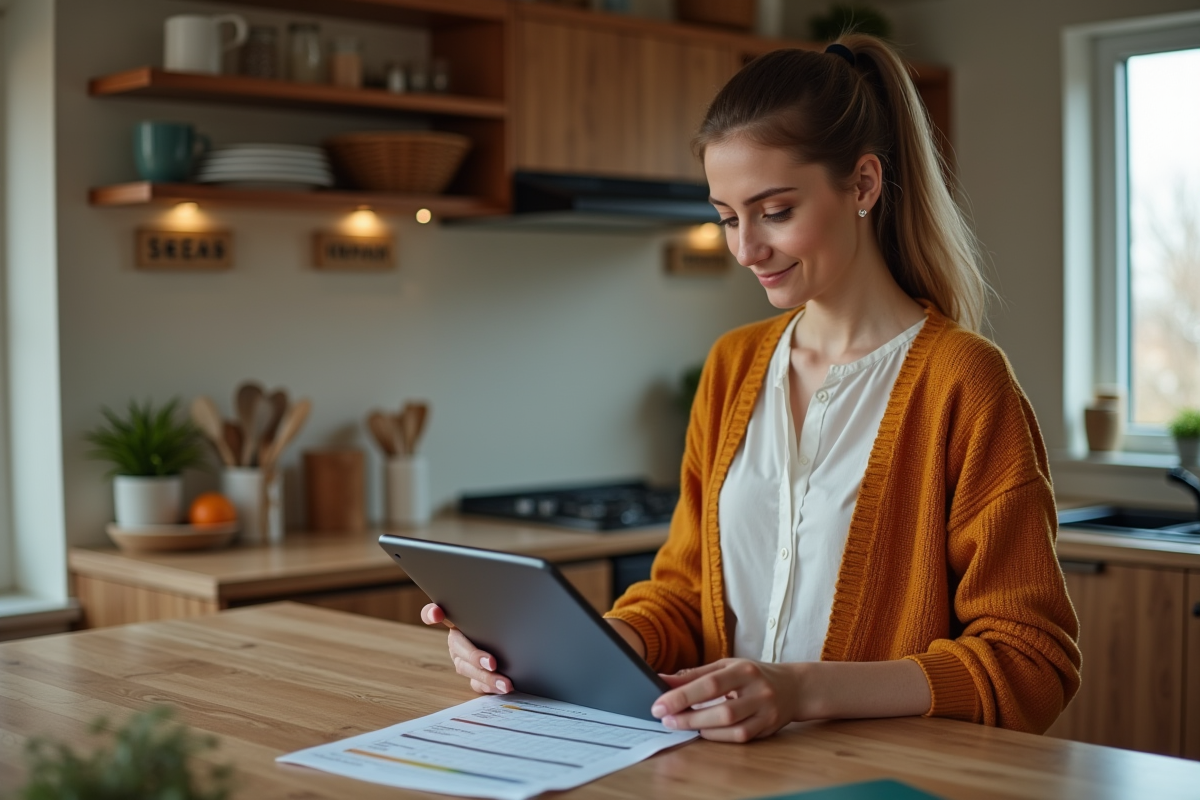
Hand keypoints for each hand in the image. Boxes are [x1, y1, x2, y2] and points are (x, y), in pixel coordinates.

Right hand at [420, 603, 511, 695]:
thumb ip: (487, 603)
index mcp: (455, 619)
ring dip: (486, 677)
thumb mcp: (493, 611)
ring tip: (505, 683)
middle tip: (492, 662)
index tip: (437, 614)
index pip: (433, 612)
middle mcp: (455, 640)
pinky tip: (501, 688)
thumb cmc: (498, 620)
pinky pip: (475, 683)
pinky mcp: (472, 676)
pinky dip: (488, 687)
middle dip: (475, 657)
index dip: (432, 613)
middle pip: (458, 649)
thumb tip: (467, 606)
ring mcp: (461, 660)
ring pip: (467, 669)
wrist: (508, 636)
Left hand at [650, 658, 802, 741]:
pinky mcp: (767, 728)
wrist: (794, 687)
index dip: (682, 696)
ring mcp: (765, 711)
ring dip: (700, 728)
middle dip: (688, 717)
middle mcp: (757, 690)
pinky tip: (703, 731)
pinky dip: (717, 736)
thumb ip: (694, 675)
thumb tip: (662, 680)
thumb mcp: (725, 666)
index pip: (710, 683)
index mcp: (743, 669)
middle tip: (665, 719)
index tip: (659, 704)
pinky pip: (739, 737)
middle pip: (721, 709)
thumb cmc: (752, 675)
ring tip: (680, 724)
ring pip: (731, 726)